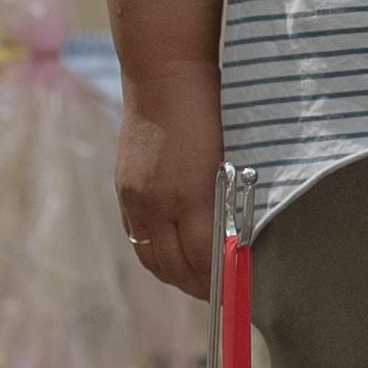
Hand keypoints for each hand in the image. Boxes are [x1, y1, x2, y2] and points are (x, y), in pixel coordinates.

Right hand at [114, 83, 221, 300]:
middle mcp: (157, 203)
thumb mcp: (232, 158)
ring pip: (153, 258)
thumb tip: (240, 243)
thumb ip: (232, 204)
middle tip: (224, 294)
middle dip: (201, 287)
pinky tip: (175, 252)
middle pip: (176, 267)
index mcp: (191, 195)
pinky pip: (138, 238)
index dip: (224, 281)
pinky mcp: (124, 189)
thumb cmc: (213, 109)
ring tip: (201, 280)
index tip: (243, 290)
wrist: (165, 73)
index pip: (206, 259)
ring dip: (176, 275)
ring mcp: (135, 198)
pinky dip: (157, 254)